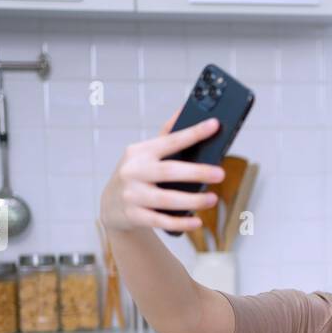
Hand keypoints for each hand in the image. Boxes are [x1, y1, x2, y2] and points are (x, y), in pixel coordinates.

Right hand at [99, 113, 224, 234]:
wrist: (110, 205)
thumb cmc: (137, 174)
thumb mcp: (144, 153)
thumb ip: (166, 135)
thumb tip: (185, 109)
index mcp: (140, 151)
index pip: (170, 140)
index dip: (193, 133)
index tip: (215, 125)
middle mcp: (133, 171)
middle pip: (169, 171)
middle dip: (197, 172)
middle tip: (221, 174)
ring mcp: (132, 195)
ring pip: (165, 199)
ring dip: (192, 200)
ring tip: (212, 199)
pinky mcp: (134, 216)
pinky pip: (160, 221)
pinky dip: (180, 223)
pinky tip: (197, 222)